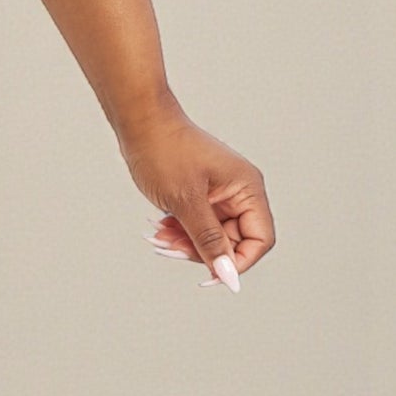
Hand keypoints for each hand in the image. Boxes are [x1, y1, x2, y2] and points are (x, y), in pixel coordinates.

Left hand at [118, 103, 274, 292]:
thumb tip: (228, 277)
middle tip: (170, 249)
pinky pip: (197, 222)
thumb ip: (209, 241)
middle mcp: (238, 191)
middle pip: (233, 240)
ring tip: (159, 237)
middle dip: (202, 251)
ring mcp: (219, 191)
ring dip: (186, 242)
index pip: (258, 240)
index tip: (209, 275)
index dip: (237, 262)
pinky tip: (159, 227)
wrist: (137, 119)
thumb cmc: (164, 150)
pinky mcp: (200, 192)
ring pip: (211, 234)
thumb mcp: (186, 202)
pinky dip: (180, 229)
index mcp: (247, 188)